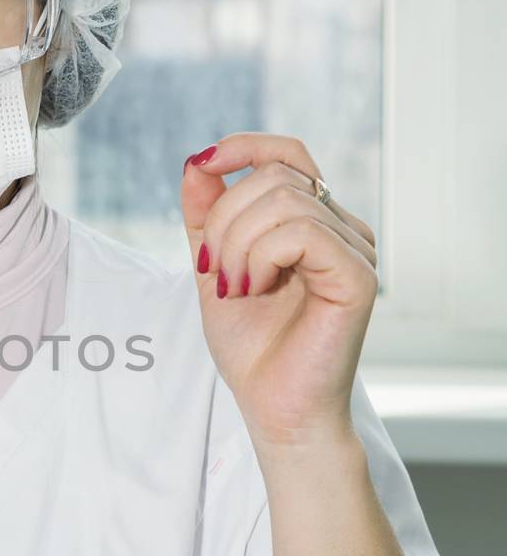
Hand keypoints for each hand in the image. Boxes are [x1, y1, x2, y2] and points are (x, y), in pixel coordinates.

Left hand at [180, 133, 378, 452]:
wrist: (274, 408)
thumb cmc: (252, 348)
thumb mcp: (213, 267)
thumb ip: (206, 217)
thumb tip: (197, 162)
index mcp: (314, 223)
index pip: (288, 155)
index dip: (244, 147)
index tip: (204, 163)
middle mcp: (342, 229)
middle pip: (274, 175)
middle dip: (225, 219)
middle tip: (216, 274)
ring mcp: (356, 250)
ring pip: (284, 200)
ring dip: (238, 244)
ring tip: (235, 289)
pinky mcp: (358, 276)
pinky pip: (302, 232)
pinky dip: (261, 256)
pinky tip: (254, 290)